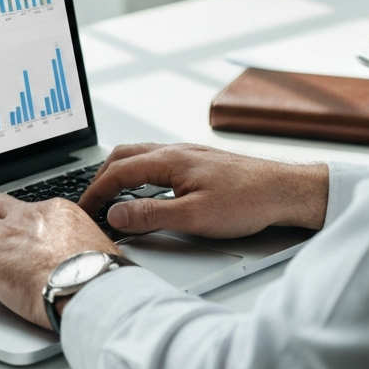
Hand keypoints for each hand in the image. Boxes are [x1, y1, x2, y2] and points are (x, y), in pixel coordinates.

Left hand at [0, 193, 118, 328]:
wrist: (90, 286)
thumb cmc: (101, 273)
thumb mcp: (100, 246)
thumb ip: (87, 245)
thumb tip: (95, 257)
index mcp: (55, 211)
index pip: (28, 208)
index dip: (17, 220)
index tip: (15, 230)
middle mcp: (27, 217)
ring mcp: (5, 237)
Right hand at [78, 143, 328, 237]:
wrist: (286, 190)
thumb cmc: (248, 200)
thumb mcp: (194, 217)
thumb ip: (150, 215)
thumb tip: (116, 214)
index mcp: (169, 160)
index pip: (118, 171)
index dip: (95, 191)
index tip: (83, 208)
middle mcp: (176, 151)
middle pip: (124, 156)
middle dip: (101, 178)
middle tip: (90, 201)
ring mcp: (188, 154)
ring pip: (141, 156)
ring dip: (119, 173)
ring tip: (110, 195)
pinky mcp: (199, 163)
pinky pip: (157, 161)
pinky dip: (138, 173)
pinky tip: (145, 189)